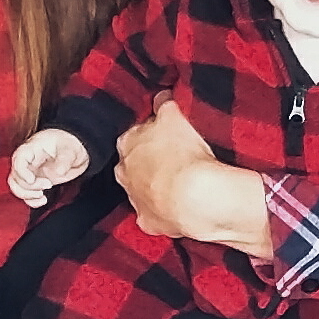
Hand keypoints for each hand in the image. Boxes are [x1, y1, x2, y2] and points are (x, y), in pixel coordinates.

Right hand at [8, 128, 89, 205]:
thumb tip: (58, 171)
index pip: (19, 159)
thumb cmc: (69, 145)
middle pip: (15, 175)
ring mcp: (30, 172)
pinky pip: (25, 194)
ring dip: (26, 194)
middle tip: (48, 184)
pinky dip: (31, 200)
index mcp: (33, 148)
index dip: (21, 171)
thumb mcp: (71, 149)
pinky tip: (42, 200)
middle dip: (29, 185)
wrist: (75, 154)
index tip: (32, 180)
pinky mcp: (35, 183)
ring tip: (42, 195)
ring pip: (16, 186)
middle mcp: (28, 161)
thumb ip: (65, 159)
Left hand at [116, 95, 271, 256]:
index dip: (150, 133)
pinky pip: (155, 215)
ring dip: (155, 186)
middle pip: (132, 163)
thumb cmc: (183, 153)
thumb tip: (161, 96)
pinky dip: (164, 212)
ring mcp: (135, 199)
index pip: (133, 134)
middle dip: (147, 161)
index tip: (165, 135)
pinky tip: (179, 207)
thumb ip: (164, 105)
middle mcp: (124, 172)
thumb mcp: (175, 116)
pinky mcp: (149, 222)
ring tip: (178, 183)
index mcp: (128, 143)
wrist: (195, 197)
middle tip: (172, 158)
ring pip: (141, 190)